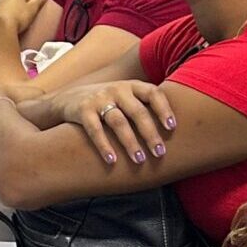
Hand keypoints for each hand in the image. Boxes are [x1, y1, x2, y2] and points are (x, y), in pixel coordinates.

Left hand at [0, 0, 49, 34]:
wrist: (2, 29)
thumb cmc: (18, 17)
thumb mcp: (33, 8)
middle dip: (18, 0)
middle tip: (25, 9)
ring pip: (5, 3)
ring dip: (11, 7)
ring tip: (18, 17)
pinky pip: (0, 11)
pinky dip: (5, 14)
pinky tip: (10, 22)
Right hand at [49, 81, 176, 165]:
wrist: (68, 98)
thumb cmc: (108, 102)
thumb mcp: (126, 97)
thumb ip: (145, 106)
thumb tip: (177, 130)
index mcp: (132, 86)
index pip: (153, 93)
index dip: (164, 109)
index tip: (172, 127)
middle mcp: (117, 90)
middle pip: (138, 112)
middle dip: (150, 134)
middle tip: (160, 153)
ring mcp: (99, 99)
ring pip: (118, 121)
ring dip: (130, 142)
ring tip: (139, 160)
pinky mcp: (82, 111)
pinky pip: (95, 130)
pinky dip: (104, 146)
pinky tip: (112, 160)